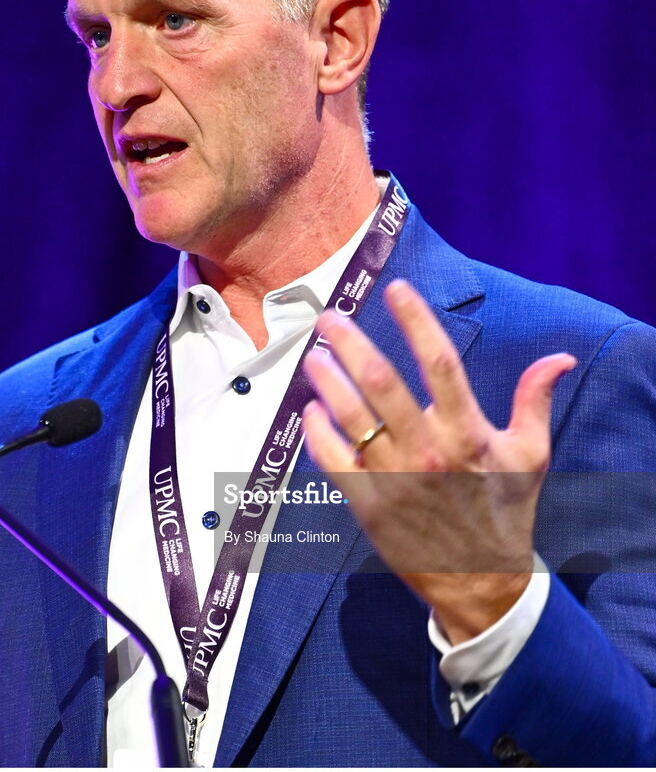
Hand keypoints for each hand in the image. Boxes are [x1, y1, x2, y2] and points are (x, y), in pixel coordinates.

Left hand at [302, 279, 575, 642]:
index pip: (440, 362)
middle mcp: (428, 450)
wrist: (480, 582)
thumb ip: (535, 401)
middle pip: (382, 381)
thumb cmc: (504, 510)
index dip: (417, 321)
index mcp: (467, 432)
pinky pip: (334, 460)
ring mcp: (394, 478)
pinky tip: (311, 409)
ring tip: (314, 356)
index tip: (397, 290)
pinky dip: (318, 431)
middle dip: (351, 343)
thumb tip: (558, 359)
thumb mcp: (530, 455)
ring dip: (328, 380)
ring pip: (352, 416)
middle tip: (329, 319)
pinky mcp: (368, 505)